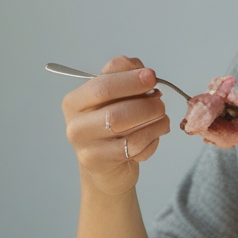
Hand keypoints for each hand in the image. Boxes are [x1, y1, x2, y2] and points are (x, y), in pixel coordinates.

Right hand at [62, 56, 169, 195]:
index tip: (151, 77)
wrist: (105, 167)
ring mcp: (87, 147)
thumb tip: (141, 69)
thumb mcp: (112, 97)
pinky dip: (152, 140)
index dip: (130, 80)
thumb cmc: (109, 126)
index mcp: (75, 101)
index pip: (102, 86)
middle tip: (160, 103)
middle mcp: (76, 125)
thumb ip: (122, 76)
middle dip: (146, 105)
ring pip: (128, 133)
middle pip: (116, 112)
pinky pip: (135, 149)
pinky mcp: (102, 164)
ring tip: (163, 119)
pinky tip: (154, 136)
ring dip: (154, 123)